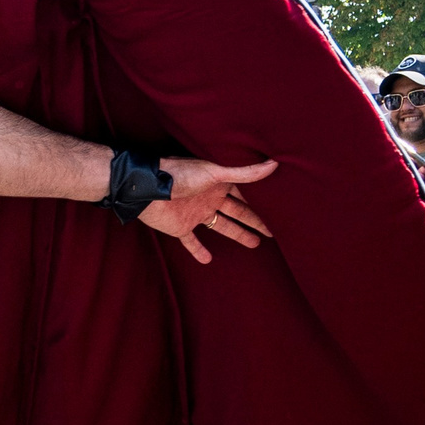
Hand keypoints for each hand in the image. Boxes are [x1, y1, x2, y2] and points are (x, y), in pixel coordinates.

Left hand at [139, 157, 277, 265]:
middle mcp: (210, 199)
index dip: (260, 204)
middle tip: (272, 232)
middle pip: (237, 213)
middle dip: (254, 221)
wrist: (145, 188)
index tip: (279, 211)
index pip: (245, 195)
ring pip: (221, 226)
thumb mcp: (215, 173)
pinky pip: (191, 242)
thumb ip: (244, 173)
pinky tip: (207, 260)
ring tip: (254, 244)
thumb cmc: (180, 174)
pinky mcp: (180, 227)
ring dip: (237, 234)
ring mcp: (195, 213)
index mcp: (219, 184)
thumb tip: (274, 164)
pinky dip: (198, 250)